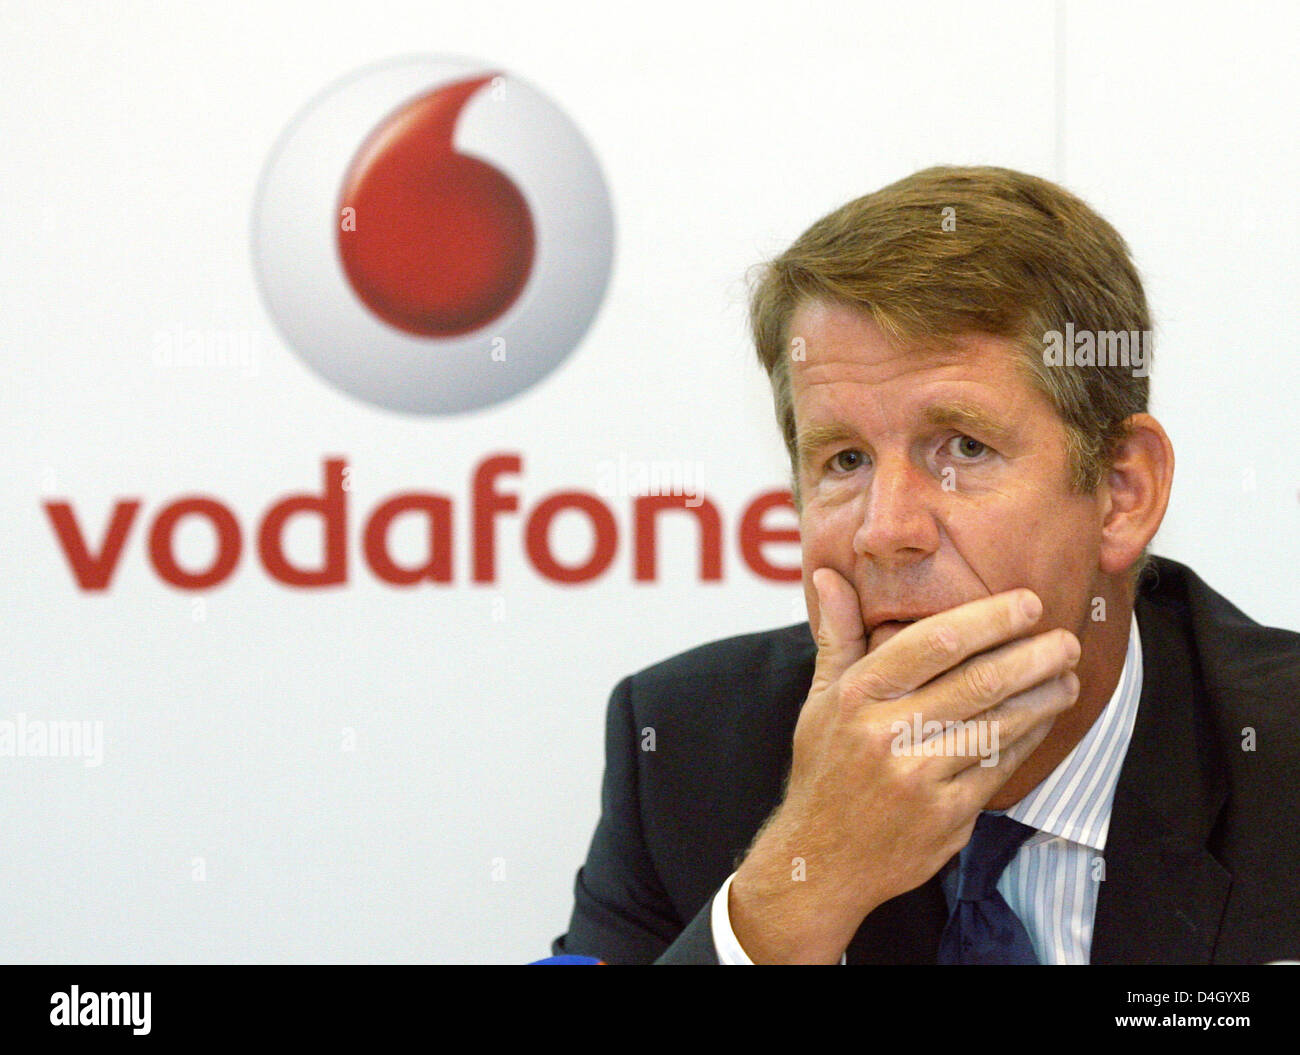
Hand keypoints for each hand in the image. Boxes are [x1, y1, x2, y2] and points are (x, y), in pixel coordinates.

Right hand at [729, 568, 1080, 962]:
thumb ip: (837, 635)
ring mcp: (919, 778)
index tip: (1027, 603)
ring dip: (1043, 695)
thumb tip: (826, 574)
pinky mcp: (947, 815)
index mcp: (857, 696)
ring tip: (1067, 675)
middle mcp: (886, 734)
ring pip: (999, 724)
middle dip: (1033, 655)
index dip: (990, 618)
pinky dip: (1029, 736)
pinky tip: (1044, 717)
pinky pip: (1001, 766)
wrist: (822, 860)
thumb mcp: (820, 699)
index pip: (935, 642)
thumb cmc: (826, 769)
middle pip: (978, 681)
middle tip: (1066, 639)